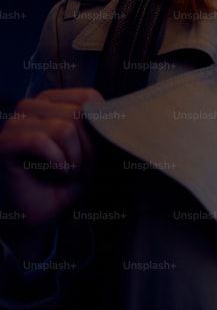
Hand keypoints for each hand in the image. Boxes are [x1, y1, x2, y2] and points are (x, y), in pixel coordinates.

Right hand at [0, 88, 103, 240]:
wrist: (40, 213)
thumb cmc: (66, 178)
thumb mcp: (91, 148)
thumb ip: (98, 125)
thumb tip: (113, 113)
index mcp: (52, 100)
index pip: (89, 96)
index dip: (99, 127)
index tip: (93, 151)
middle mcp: (31, 106)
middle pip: (78, 113)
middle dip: (88, 148)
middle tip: (79, 169)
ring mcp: (14, 123)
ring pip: (64, 127)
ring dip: (74, 158)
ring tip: (68, 173)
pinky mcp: (4, 143)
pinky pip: (41, 142)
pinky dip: (57, 163)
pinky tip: (57, 174)